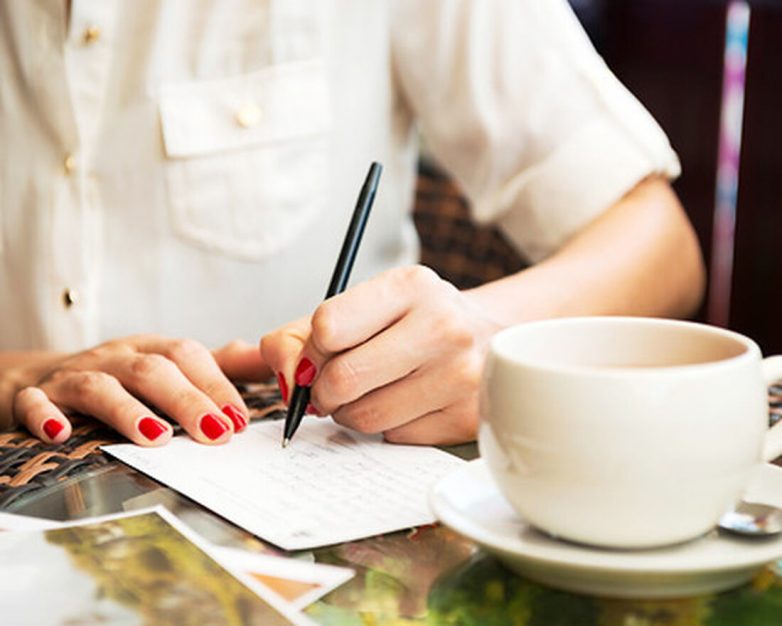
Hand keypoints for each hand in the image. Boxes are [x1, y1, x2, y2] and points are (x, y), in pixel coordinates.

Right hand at [1, 336, 269, 445]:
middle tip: (216, 432)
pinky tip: (60, 435)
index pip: (187, 356)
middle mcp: (114, 357)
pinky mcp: (36, 396)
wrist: (39, 377)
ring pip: (101, 387)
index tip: (240, 419)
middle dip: (187, 400)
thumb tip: (264, 359)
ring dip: (128, 411)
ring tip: (156, 438)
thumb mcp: (167, 364)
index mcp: (149, 349)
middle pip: (152, 370)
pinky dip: (46, 416)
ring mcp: (73, 376)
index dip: (216, 384)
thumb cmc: (119, 376)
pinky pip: (36, 402)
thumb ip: (216, 365)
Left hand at [261, 266, 503, 444]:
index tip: (315, 357)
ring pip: (365, 417)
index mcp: (410, 286)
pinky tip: (405, 402)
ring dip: (351, 412)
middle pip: (342, 379)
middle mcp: (443, 325)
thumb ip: (298, 337)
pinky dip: (387, 426)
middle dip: (323, 391)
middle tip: (332, 386)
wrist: (484, 335)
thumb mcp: (358, 309)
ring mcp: (461, 374)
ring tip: (370, 391)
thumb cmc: (409, 323)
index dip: (309, 352)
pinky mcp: (467, 416)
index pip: (328, 327)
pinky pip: (395, 437)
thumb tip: (285, 381)